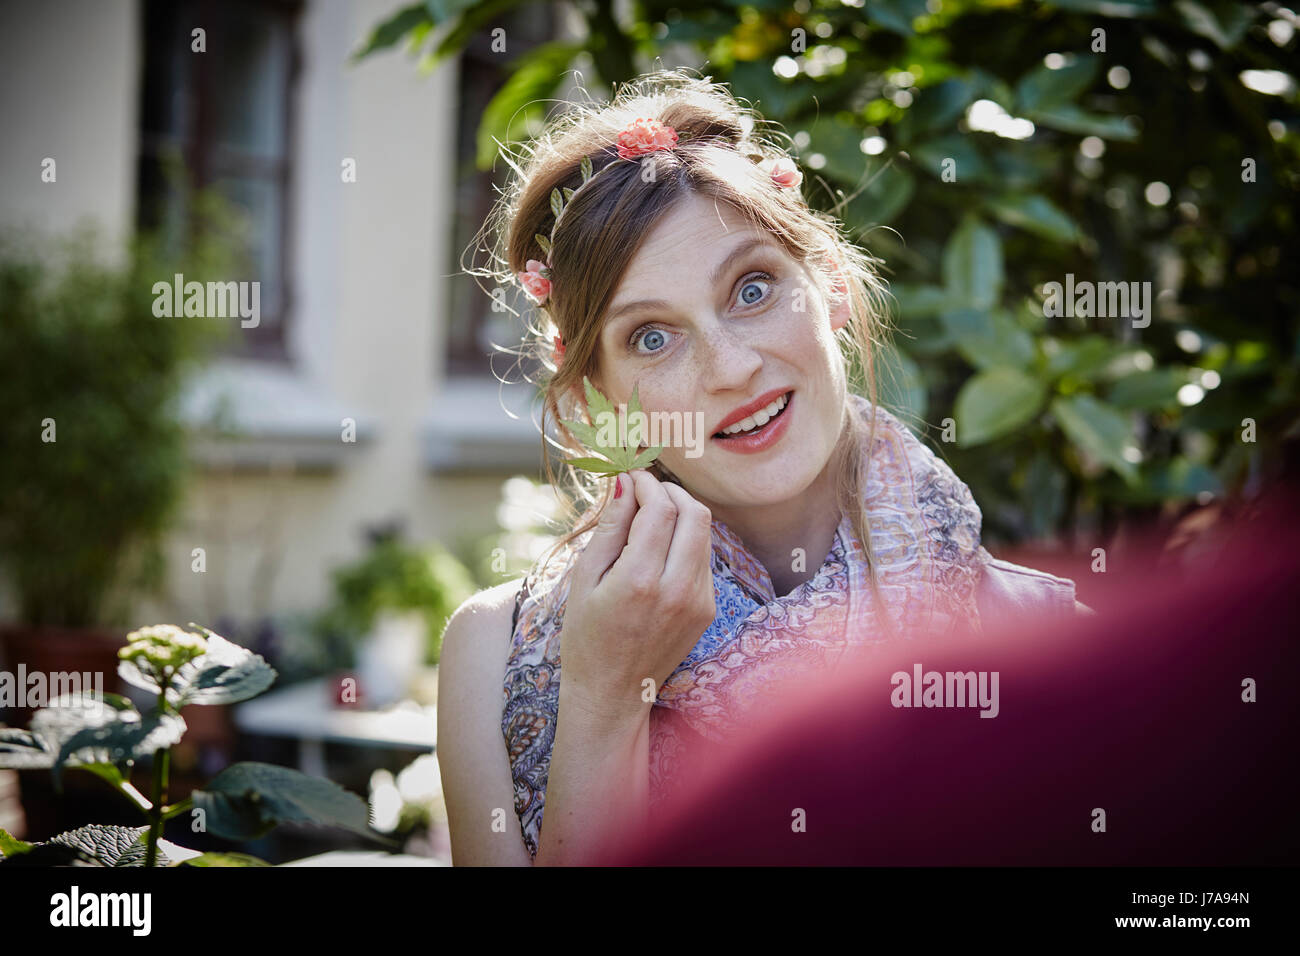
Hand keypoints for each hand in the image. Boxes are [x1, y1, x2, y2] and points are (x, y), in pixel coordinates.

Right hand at [559, 468, 715, 722]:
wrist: (612, 694)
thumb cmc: (586, 637)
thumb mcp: (584, 579)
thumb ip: (609, 528)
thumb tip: (625, 484)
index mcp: (640, 581)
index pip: (661, 509)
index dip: (648, 484)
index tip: (632, 478)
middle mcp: (678, 589)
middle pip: (695, 514)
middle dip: (672, 492)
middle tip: (645, 491)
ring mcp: (699, 601)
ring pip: (704, 533)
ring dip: (681, 515)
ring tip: (649, 518)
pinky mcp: (708, 609)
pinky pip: (703, 559)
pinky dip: (685, 542)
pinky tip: (659, 551)